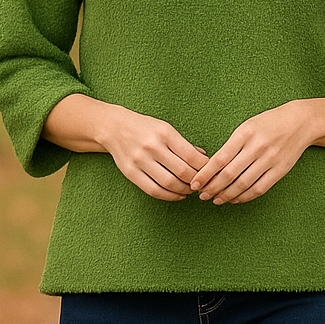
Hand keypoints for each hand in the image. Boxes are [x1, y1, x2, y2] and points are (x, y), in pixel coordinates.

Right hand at [44, 97, 206, 201]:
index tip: (210, 172)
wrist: (114, 127)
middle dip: (196, 181)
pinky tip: (178, 195)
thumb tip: (205, 158)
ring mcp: (140, 161)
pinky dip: (169, 196)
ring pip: (169, 183)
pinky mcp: (130, 172)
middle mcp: (152, 147)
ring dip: (184, 190)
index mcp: (164, 133)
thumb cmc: (145, 128)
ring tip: (190, 190)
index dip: (204, 168)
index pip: (191, 156)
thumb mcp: (166, 128)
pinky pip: (153, 190)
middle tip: (202, 184)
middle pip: (182, 172)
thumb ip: (184, 144)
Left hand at [189, 101, 317, 204]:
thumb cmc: (268, 123)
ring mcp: (270, 160)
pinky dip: (245, 196)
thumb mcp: (247, 126)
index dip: (205, 174)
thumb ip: (231, 145)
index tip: (194, 183)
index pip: (220, 159)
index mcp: (245, 134)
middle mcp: (257, 147)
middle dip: (212, 187)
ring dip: (226, 195)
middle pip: (229, 174)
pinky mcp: (280, 170)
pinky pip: (259, 188)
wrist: (300, 122)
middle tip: (201, 195)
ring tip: (215, 200)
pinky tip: (234, 199)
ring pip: (243, 184)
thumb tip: (211, 168)